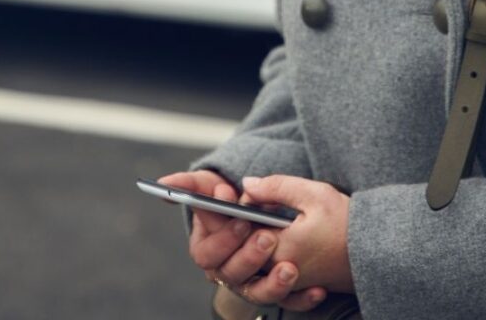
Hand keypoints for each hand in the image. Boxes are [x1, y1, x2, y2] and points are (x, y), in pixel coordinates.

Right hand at [157, 170, 331, 312]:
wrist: (264, 212)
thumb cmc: (232, 198)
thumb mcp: (213, 185)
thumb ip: (191, 184)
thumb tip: (167, 183)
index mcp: (207, 247)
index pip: (207, 252)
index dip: (223, 238)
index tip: (241, 219)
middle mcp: (227, 269)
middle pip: (231, 274)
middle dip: (248, 257)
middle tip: (268, 237)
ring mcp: (252, 283)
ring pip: (258, 293)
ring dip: (273, 284)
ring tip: (291, 268)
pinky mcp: (276, 291)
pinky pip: (288, 302)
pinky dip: (302, 298)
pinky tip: (318, 289)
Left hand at [233, 175, 353, 302]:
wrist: (379, 253)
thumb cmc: (349, 224)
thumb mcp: (313, 194)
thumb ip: (276, 187)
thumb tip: (248, 184)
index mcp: (278, 249)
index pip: (240, 230)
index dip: (240, 209)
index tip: (250, 196)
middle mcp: (278, 272)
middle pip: (244, 250)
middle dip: (246, 226)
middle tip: (258, 207)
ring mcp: (289, 283)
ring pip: (257, 265)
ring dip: (257, 243)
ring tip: (272, 224)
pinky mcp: (300, 287)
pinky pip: (273, 279)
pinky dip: (272, 261)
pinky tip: (283, 242)